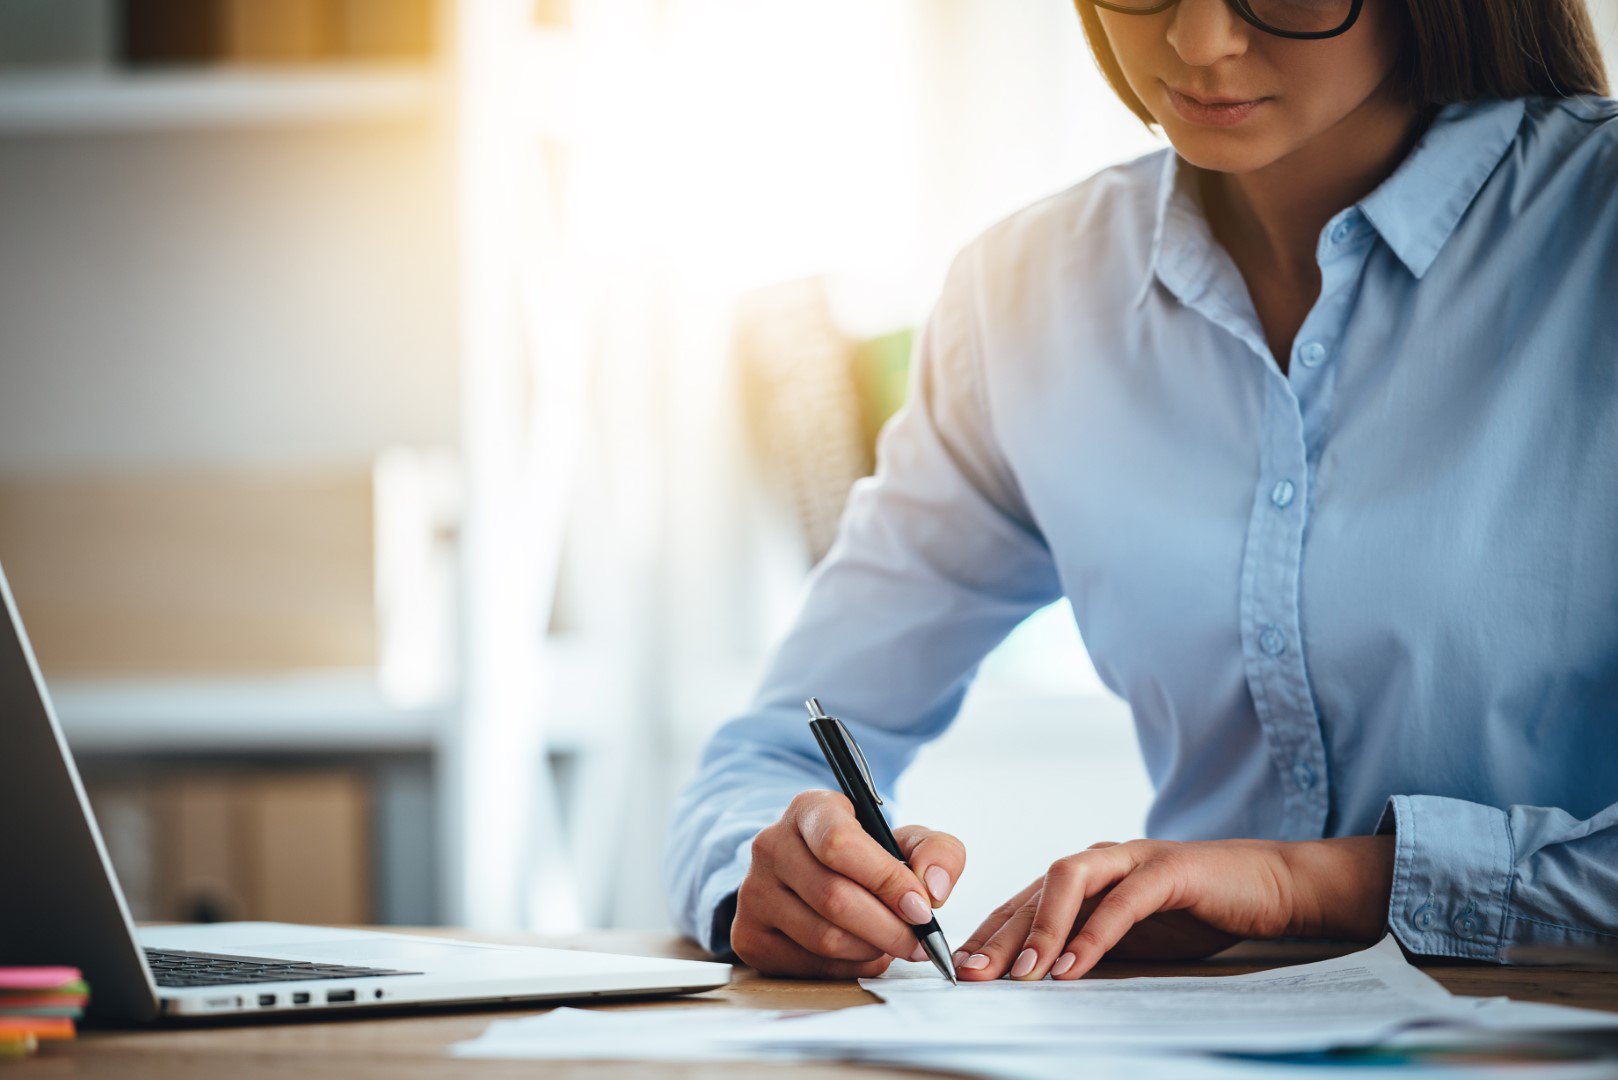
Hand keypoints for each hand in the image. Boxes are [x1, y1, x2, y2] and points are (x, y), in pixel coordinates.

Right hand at [730, 789, 965, 978]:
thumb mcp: (906, 840)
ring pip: (823, 937)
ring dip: (872, 950)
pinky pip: (808, 965)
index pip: (839, 844)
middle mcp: (770, 845)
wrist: (813, 875)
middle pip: (834, 898)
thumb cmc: (866, 856)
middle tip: (920, 942)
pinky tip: (862, 953)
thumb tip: (934, 891)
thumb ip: (937, 853)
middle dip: (890, 928)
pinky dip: (848, 968)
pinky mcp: (749, 934)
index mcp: (809, 809)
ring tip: (892, 944)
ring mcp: (753, 891)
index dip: (886, 881)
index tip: (922, 908)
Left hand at [955, 835, 1394, 981]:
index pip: (1024, 902)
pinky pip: (1123, 900)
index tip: (960, 970)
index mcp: (1086, 876)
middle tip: (972, 975)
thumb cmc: (1196, 912)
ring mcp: (1132, 859)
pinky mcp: (1169, 869)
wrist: (1269, 888)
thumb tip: (1038, 981)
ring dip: (1041, 930)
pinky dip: (1094, 934)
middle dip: (999, 935)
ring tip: (1022, 975)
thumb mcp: (1132, 937)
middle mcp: (1100, 859)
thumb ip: (1088, 946)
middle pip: (1034, 891)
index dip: (989, 934)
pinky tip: (1075, 968)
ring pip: (1068, 881)